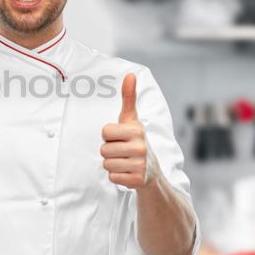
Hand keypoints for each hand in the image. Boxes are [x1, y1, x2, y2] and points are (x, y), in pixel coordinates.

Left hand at [100, 73, 156, 189]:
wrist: (151, 170)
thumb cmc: (135, 140)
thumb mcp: (131, 119)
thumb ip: (128, 97)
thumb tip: (130, 74)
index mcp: (137, 130)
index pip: (105, 132)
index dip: (109, 136)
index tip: (120, 137)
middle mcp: (140, 147)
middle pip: (103, 150)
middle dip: (109, 151)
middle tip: (122, 152)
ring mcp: (140, 165)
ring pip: (106, 164)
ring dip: (112, 164)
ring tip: (125, 161)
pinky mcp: (137, 180)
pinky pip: (112, 178)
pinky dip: (116, 177)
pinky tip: (127, 172)